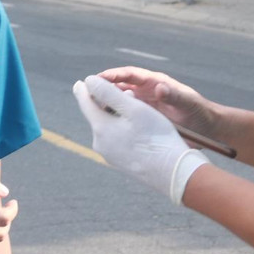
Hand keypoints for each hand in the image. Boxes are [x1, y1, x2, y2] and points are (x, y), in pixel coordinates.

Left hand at [72, 76, 208, 204]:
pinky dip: (123, 129)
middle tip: (128, 93)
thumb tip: (88, 81)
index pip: (85, 103)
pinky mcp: (120, 163)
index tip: (81, 82)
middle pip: (98, 115)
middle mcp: (100, 144)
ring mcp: (110, 155)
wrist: (172, 172)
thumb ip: (109, 93)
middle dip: (108, 102)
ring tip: (137, 110)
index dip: (84, 90)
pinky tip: (140, 129)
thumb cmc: (155, 136)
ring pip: (108, 128)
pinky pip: (116, 140)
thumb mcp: (133, 108)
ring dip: (117, 115)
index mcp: (100, 128)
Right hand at [98, 66, 220, 137]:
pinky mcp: (144, 118)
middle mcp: (147, 91)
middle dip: (103, 87)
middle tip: (85, 91)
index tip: (99, 77)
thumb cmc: (199, 112)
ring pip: (119, 100)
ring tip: (89, 107)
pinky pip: (124, 115)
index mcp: (156, 83)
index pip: (130, 75)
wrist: (207, 129)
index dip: (114, 74)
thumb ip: (174, 95)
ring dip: (105, 102)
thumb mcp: (188, 103)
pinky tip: (104, 124)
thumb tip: (159, 87)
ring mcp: (144, 105)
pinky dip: (114, 116)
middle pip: (120, 85)